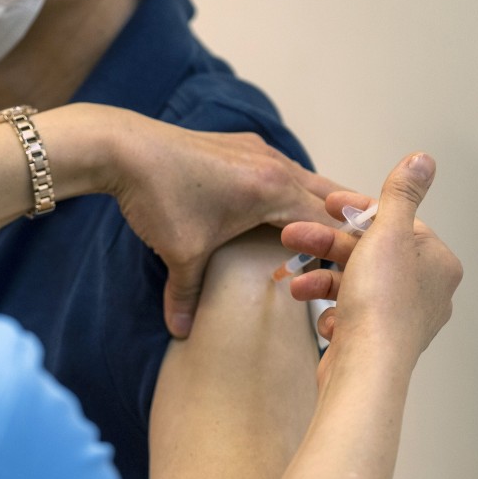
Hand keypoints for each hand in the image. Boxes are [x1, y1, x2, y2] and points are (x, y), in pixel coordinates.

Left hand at [105, 114, 344, 337]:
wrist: (123, 148)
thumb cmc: (158, 197)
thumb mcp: (181, 253)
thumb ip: (188, 295)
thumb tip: (182, 332)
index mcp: (274, 190)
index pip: (330, 222)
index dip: (343, 249)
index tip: (353, 273)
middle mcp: (274, 164)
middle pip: (328, 196)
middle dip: (341, 224)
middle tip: (354, 252)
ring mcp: (256, 150)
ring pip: (304, 178)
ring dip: (315, 205)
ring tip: (323, 233)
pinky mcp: (236, 146)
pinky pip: (278, 168)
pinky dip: (288, 189)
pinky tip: (275, 210)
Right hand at [281, 153, 462, 378]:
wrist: (366, 370)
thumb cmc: (381, 304)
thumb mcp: (387, 235)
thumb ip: (399, 195)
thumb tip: (422, 159)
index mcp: (436, 262)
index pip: (393, 223)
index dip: (355, 213)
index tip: (324, 205)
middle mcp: (424, 290)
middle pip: (368, 253)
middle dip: (325, 246)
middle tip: (291, 237)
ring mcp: (400, 318)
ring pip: (353, 283)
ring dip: (320, 280)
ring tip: (293, 285)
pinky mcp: (375, 340)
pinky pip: (349, 313)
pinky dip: (331, 311)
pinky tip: (323, 318)